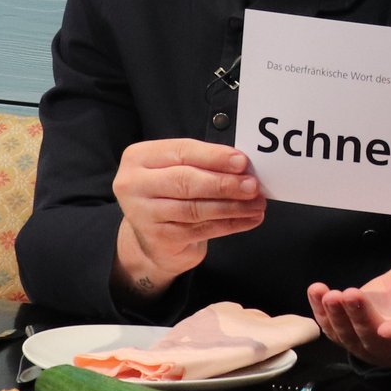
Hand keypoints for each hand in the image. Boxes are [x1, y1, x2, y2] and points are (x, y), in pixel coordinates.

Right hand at [111, 139, 265, 294]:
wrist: (152, 236)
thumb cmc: (171, 193)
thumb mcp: (179, 170)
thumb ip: (204, 164)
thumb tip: (242, 166)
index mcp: (140, 157)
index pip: (182, 151)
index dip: (215, 157)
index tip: (242, 162)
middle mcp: (134, 184)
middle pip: (186, 181)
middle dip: (224, 183)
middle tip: (253, 186)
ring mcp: (143, 213)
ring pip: (195, 208)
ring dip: (232, 206)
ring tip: (257, 204)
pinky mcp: (157, 238)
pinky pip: (200, 230)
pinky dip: (229, 224)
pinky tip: (248, 220)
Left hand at [306, 256, 390, 370]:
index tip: (387, 326)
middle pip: (377, 343)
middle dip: (359, 320)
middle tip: (347, 294)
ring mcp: (375, 342)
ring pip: (352, 339)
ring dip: (337, 318)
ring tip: (328, 293)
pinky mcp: (355, 331)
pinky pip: (336, 329)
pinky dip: (322, 313)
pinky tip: (316, 290)